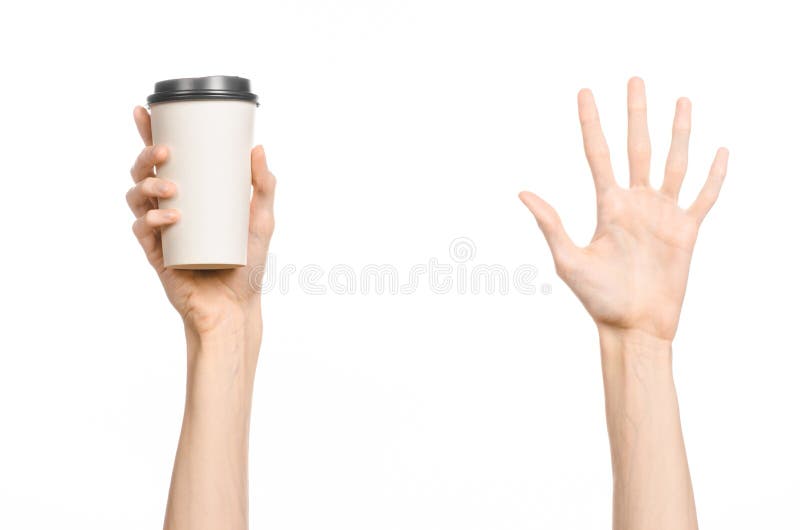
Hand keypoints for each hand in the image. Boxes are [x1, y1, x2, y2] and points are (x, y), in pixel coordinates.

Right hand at [126, 106, 275, 333]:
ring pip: (136, 197)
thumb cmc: (248, 264)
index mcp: (189, 195)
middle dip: (145, 156)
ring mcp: (160, 231)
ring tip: (172, 187)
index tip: (144, 111)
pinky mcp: (156, 254)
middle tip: (165, 151)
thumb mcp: (262, 220)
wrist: (237, 307)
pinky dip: (152, 220)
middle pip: (143, 173)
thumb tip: (257, 148)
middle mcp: (169, 209)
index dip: (148, 134)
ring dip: (148, 185)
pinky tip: (170, 218)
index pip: (163, 159)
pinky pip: (142, 230)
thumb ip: (264, 187)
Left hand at [520, 78, 727, 340]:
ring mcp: (663, 214)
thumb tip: (522, 192)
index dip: (592, 122)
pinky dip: (714, 175)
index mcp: (607, 205)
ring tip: (681, 100)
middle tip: (635, 80)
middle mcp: (636, 203)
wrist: (633, 326)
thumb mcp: (568, 260)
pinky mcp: (687, 231)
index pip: (598, 153)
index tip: (585, 92)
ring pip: (674, 162)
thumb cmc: (598, 299)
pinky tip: (719, 151)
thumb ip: (551, 224)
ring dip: (679, 132)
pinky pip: (704, 197)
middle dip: (637, 113)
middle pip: (637, 147)